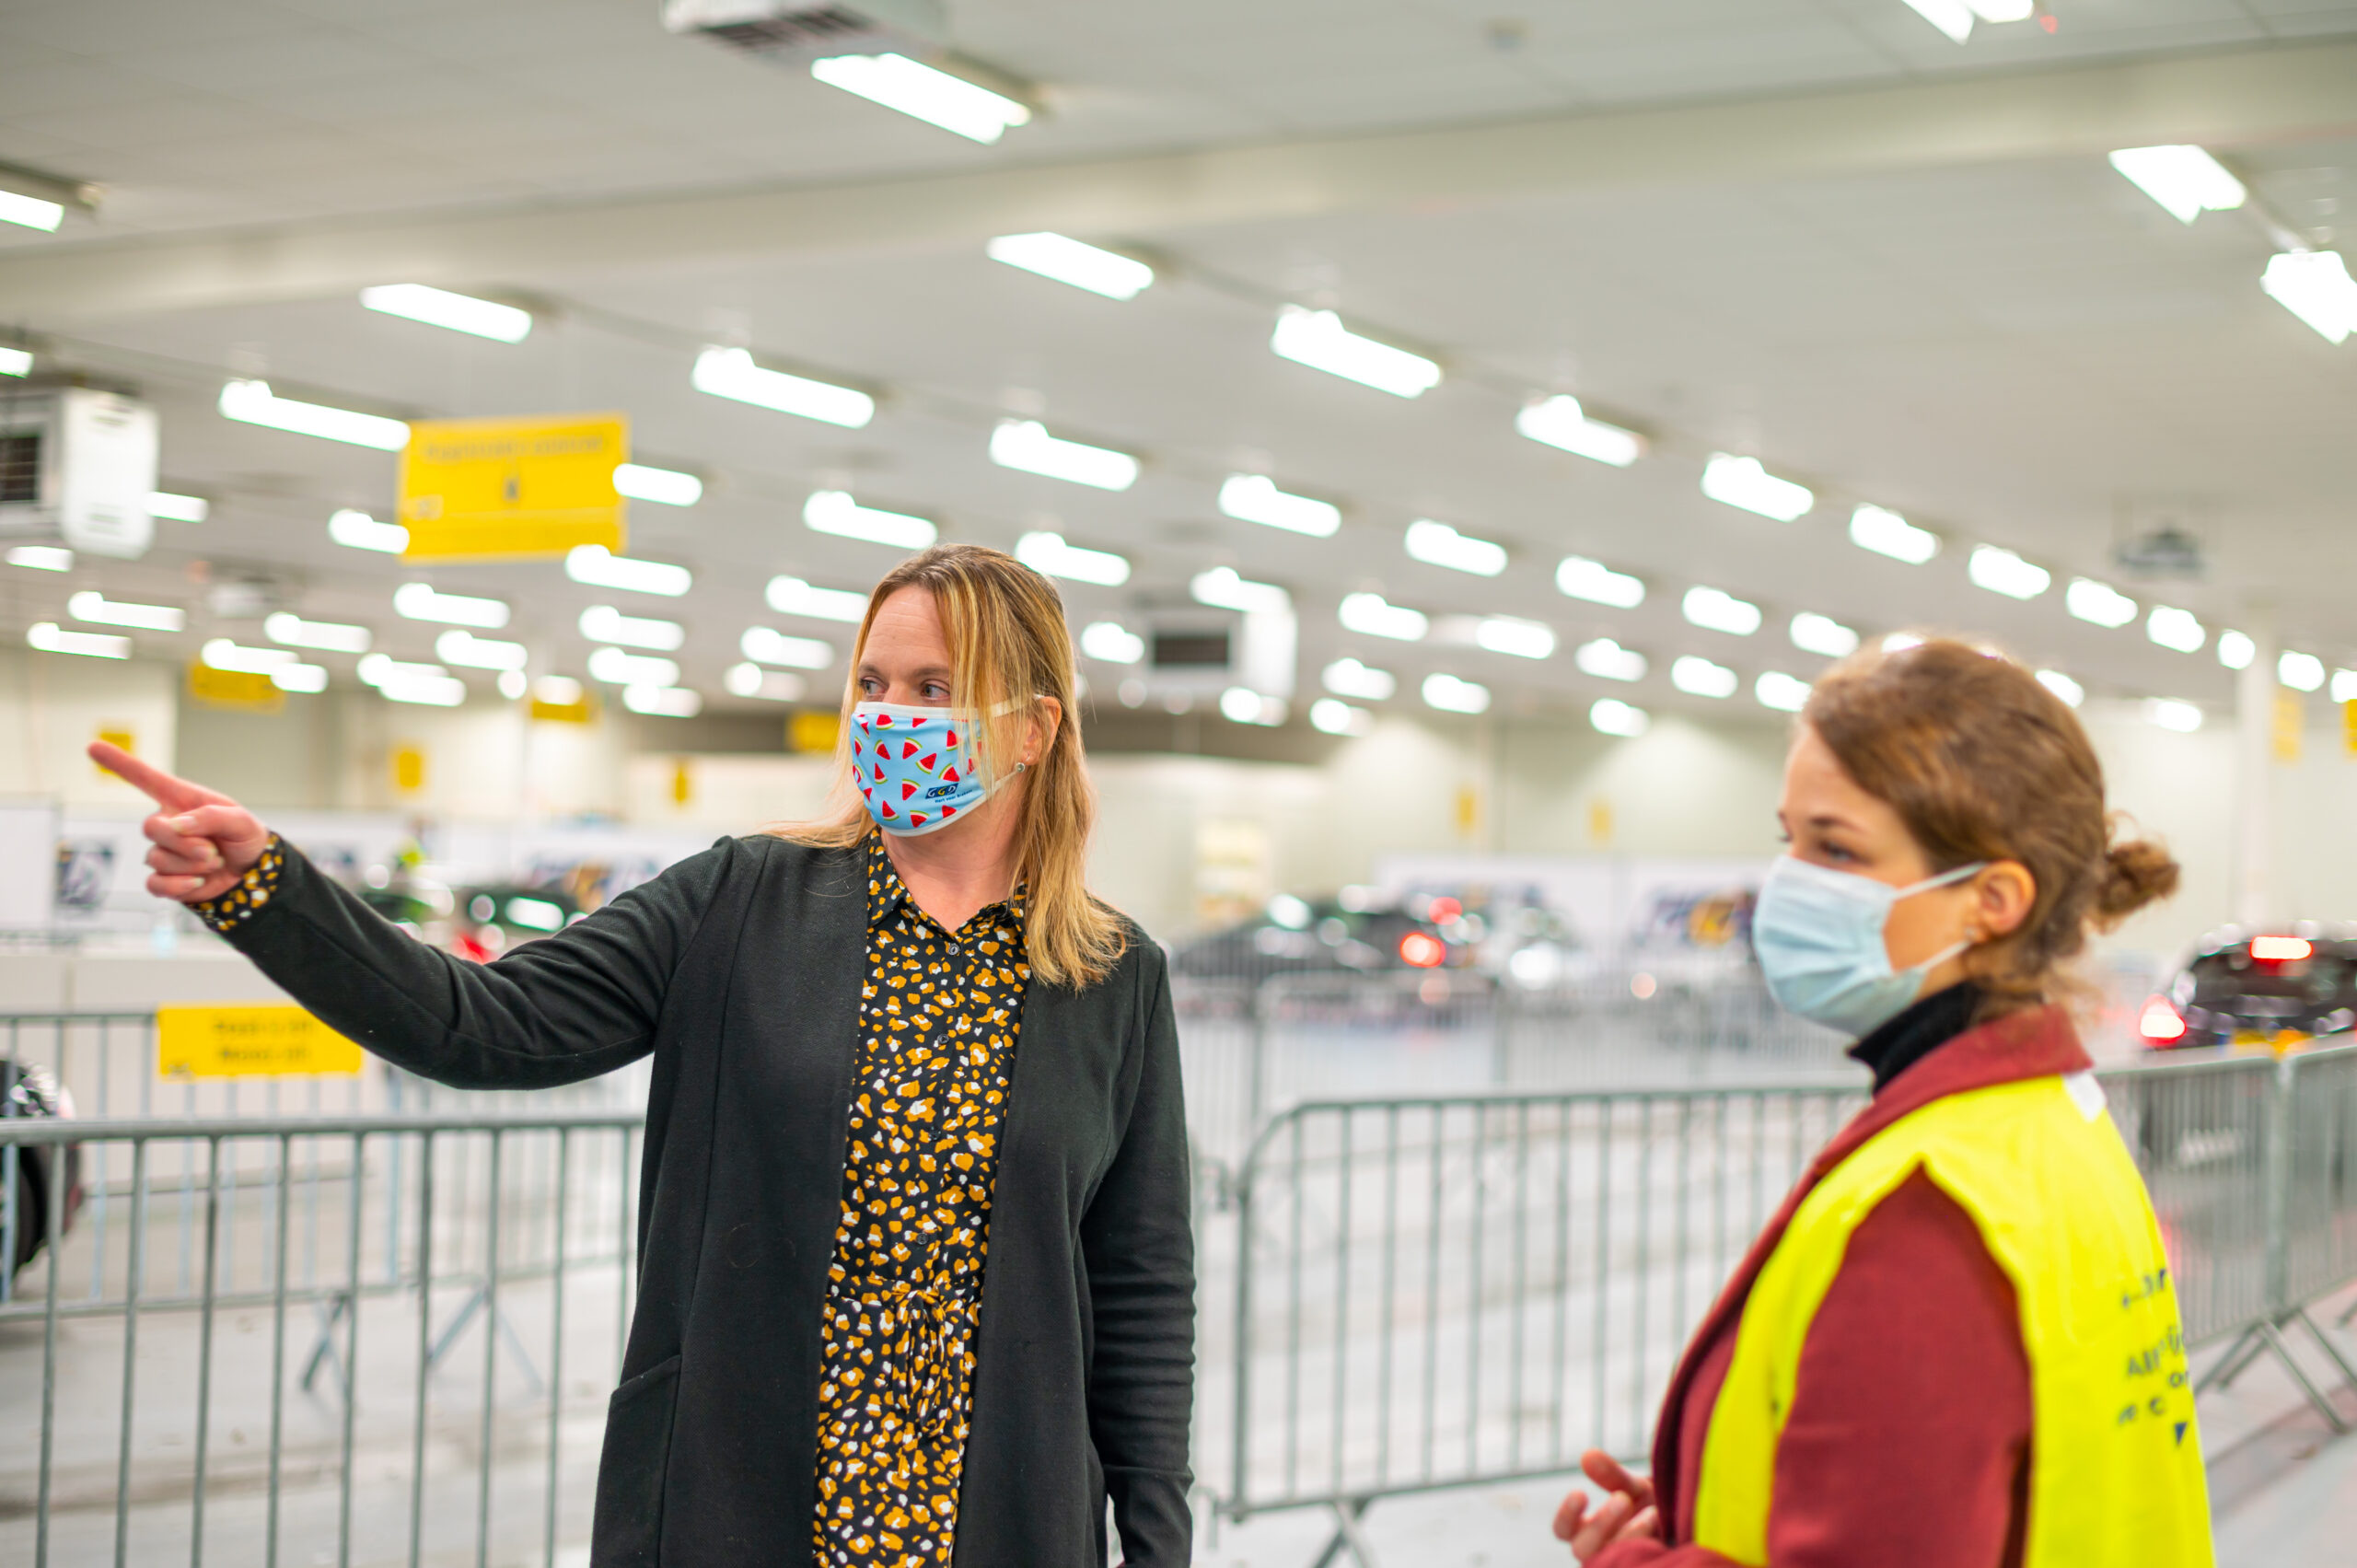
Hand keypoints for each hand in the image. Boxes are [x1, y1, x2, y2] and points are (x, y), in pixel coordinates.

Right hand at [88, 742, 270, 903]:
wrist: (252, 873)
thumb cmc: (243, 838)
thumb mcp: (239, 820)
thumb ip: (210, 816)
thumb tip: (176, 825)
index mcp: (182, 801)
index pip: (145, 779)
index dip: (119, 763)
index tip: (92, 746)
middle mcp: (167, 823)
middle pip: (150, 827)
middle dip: (184, 842)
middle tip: (212, 850)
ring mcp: (163, 852)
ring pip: (156, 858)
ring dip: (190, 864)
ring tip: (214, 861)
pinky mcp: (164, 879)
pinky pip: (155, 884)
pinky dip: (178, 886)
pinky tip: (198, 882)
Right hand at [1553, 1450, 1661, 1561]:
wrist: (1684, 1524)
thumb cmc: (1650, 1504)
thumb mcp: (1633, 1487)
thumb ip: (1611, 1475)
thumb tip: (1587, 1455)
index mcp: (1586, 1531)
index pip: (1563, 1530)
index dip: (1567, 1515)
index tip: (1580, 1493)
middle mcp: (1598, 1553)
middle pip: (1582, 1549)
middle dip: (1601, 1524)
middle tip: (1623, 1499)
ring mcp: (1619, 1565)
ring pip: (1610, 1560)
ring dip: (1629, 1537)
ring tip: (1653, 1513)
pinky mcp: (1642, 1567)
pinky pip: (1638, 1565)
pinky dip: (1649, 1551)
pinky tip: (1664, 1533)